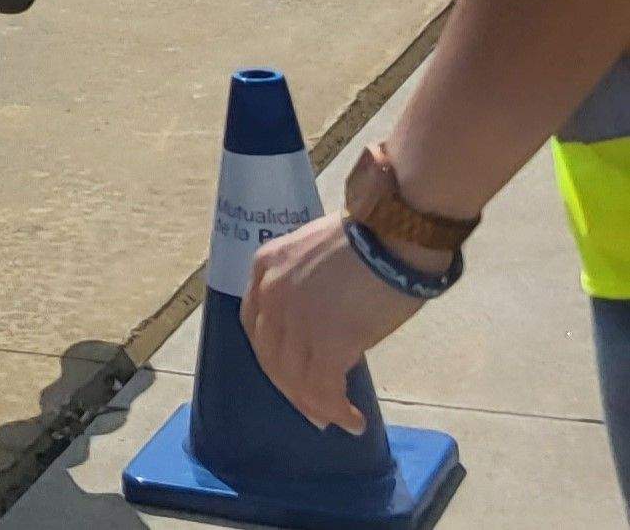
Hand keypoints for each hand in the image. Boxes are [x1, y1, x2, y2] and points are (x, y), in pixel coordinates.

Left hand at [243, 213, 422, 433]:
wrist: (398, 232)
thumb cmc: (374, 240)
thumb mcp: (317, 257)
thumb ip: (306, 289)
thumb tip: (325, 327)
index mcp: (264, 268)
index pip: (255, 325)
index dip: (272, 357)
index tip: (290, 377)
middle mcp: (270, 293)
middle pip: (270, 356)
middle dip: (291, 390)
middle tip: (314, 412)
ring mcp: (295, 318)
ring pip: (294, 378)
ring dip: (316, 406)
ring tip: (338, 421)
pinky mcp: (327, 340)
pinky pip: (323, 388)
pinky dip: (335, 409)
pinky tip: (353, 419)